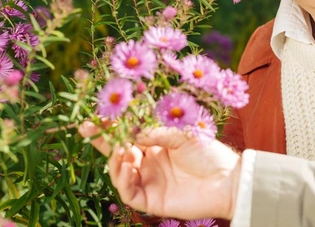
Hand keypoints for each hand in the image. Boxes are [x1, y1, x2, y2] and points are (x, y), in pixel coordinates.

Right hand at [79, 121, 241, 219]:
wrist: (228, 179)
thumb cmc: (208, 152)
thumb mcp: (182, 133)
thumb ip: (155, 132)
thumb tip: (130, 130)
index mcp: (155, 143)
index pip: (127, 133)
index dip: (111, 125)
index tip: (96, 114)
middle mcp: (148, 161)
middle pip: (117, 151)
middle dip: (101, 140)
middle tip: (86, 128)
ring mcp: (149, 181)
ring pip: (119, 172)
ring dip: (114, 160)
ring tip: (119, 148)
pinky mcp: (151, 200)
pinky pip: (129, 192)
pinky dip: (123, 180)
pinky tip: (126, 166)